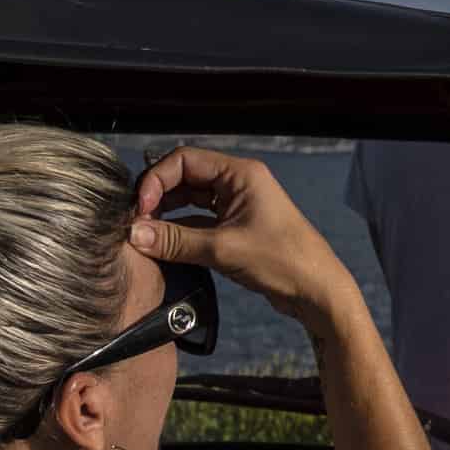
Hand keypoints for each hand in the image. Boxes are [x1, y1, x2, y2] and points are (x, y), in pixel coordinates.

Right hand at [132, 146, 352, 322]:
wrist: (317, 291)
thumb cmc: (282, 261)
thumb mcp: (223, 249)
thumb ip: (175, 240)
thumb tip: (133, 233)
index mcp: (241, 174)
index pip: (185, 159)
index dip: (157, 179)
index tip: (141, 207)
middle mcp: (238, 184)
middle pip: (185, 178)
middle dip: (158, 197)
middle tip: (137, 222)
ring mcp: (238, 206)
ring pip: (190, 201)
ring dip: (167, 215)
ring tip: (145, 234)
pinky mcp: (236, 228)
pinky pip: (199, 221)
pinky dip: (180, 230)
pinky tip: (162, 245)